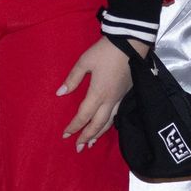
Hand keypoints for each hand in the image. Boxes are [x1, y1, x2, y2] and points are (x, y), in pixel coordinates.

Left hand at [57, 36, 145, 150]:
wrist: (131, 43)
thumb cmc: (105, 51)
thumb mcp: (85, 61)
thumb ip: (72, 79)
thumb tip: (60, 93)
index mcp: (97, 93)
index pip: (83, 116)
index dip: (74, 126)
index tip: (65, 134)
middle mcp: (110, 100)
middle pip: (97, 124)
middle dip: (86, 136)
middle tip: (78, 148)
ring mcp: (120, 98)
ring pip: (109, 122)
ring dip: (99, 134)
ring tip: (91, 143)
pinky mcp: (127, 94)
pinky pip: (117, 114)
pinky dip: (109, 124)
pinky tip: (106, 125)